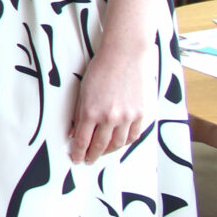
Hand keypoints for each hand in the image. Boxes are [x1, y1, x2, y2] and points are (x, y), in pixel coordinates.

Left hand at [69, 43, 151, 163]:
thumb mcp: (83, 91)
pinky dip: (125, 142)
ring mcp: (128, 117)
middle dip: (92, 156)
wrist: (125, 55)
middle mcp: (110, 118)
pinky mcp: (141, 114)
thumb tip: (75, 133)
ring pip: (118, 144)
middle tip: (88, 160)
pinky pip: (133, 135)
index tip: (76, 159)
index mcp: (91, 111)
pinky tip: (118, 143)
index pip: (83, 141)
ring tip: (102, 153)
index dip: (78, 153)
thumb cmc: (100, 70)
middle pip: (100, 146)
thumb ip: (80, 114)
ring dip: (108, 151)